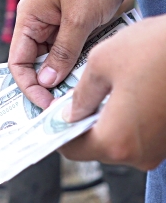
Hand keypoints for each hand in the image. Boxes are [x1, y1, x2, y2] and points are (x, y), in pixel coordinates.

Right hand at [8, 0, 134, 108]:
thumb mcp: (80, 18)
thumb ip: (63, 52)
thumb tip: (47, 82)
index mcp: (29, 17)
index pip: (18, 61)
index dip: (28, 85)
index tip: (45, 104)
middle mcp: (38, 21)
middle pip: (35, 61)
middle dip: (47, 83)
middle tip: (65, 104)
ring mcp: (57, 20)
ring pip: (55, 56)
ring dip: (66, 72)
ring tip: (81, 88)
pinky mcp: (75, 19)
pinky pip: (71, 46)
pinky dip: (80, 59)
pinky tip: (91, 70)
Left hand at [59, 16, 165, 170]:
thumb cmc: (154, 49)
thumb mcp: (101, 63)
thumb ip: (80, 94)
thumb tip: (69, 112)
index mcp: (116, 140)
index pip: (72, 149)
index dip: (55, 130)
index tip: (47, 115)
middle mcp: (139, 153)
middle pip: (95, 146)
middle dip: (78, 123)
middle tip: (65, 99)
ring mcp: (158, 147)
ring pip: (118, 139)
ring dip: (101, 118)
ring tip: (92, 91)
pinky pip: (138, 131)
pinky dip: (124, 116)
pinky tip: (119, 92)